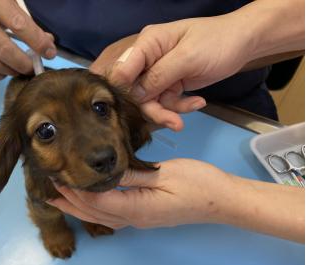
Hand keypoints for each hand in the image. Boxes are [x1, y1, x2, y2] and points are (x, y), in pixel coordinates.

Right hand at [0, 0, 56, 79]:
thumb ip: (22, 16)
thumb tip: (46, 40)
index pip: (19, 25)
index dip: (38, 42)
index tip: (50, 51)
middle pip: (4, 50)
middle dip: (25, 63)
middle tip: (34, 66)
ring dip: (12, 70)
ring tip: (22, 68)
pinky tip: (4, 71)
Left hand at [47, 159, 232, 228]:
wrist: (222, 200)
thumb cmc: (198, 184)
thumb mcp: (164, 173)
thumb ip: (132, 175)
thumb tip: (103, 171)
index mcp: (137, 208)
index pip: (96, 202)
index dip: (75, 191)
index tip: (58, 176)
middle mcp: (134, 218)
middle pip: (94, 213)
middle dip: (70, 201)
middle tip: (49, 187)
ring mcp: (139, 220)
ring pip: (101, 217)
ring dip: (79, 207)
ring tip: (60, 197)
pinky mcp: (144, 215)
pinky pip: (112, 215)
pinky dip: (95, 208)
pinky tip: (89, 201)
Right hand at [91, 13, 257, 128]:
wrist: (243, 43)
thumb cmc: (216, 41)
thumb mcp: (187, 57)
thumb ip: (158, 75)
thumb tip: (134, 95)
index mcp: (147, 43)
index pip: (123, 69)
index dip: (124, 91)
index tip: (134, 109)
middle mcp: (148, 59)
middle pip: (135, 90)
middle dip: (152, 108)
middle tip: (172, 121)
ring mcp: (159, 73)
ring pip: (151, 101)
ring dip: (167, 112)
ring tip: (182, 121)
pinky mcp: (171, 84)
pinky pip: (167, 103)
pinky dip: (180, 107)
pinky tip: (198, 103)